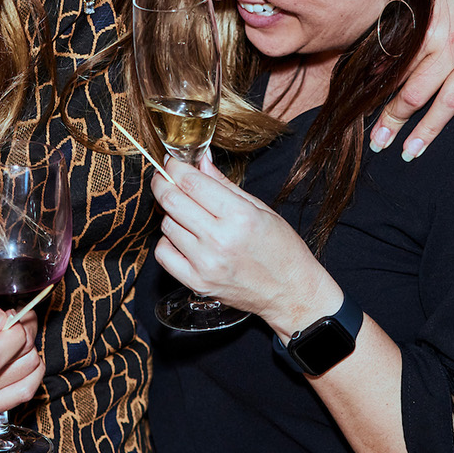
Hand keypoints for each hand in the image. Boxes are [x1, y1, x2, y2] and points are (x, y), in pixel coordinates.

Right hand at [0, 275, 43, 415]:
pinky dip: (29, 371)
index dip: (15, 330)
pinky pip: (26, 390)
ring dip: (27, 350)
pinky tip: (14, 356)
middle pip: (20, 360)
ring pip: (30, 372)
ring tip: (10, 337)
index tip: (9, 314)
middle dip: (25, 332)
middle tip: (12, 320)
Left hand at [151, 154, 340, 336]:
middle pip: (172, 201)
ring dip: (170, 213)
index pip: (192, 182)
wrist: (291, 292)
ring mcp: (206, 264)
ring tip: (186, 212)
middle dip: (163, 182)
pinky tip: (182, 238)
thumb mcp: (260, 208)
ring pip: (166, 225)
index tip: (171, 161)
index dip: (175, 167)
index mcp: (240, 216)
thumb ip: (225, 184)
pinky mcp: (197, 283)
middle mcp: (220, 240)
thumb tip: (201, 160)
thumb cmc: (282, 249)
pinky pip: (163, 254)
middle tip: (164, 177)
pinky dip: (167, 241)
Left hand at [370, 0, 453, 158]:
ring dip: (430, 128)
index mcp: (427, 29)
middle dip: (396, 122)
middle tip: (381, 144)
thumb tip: (375, 59)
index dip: (380, 100)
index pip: (397, 74)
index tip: (368, 123)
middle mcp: (453, 43)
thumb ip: (401, 25)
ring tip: (413, 150)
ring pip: (453, 99)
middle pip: (419, 93)